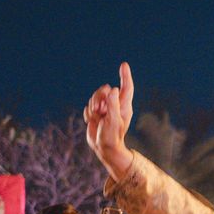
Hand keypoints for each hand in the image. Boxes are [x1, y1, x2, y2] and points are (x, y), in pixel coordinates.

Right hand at [83, 62, 135, 177]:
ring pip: (95, 97)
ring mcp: (105, 109)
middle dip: (98, 97)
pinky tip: (94, 122)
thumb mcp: (113, 120)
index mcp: (124, 106)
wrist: (103, 148)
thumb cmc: (112, 136)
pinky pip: (88, 106)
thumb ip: (112, 104)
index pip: (126, 87)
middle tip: (99, 109)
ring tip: (98, 118)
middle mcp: (115, 105)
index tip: (124, 65)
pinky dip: (88, 113)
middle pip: (104, 90)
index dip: (125, 76)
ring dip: (93, 106)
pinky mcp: (96, 113)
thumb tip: (113, 89)